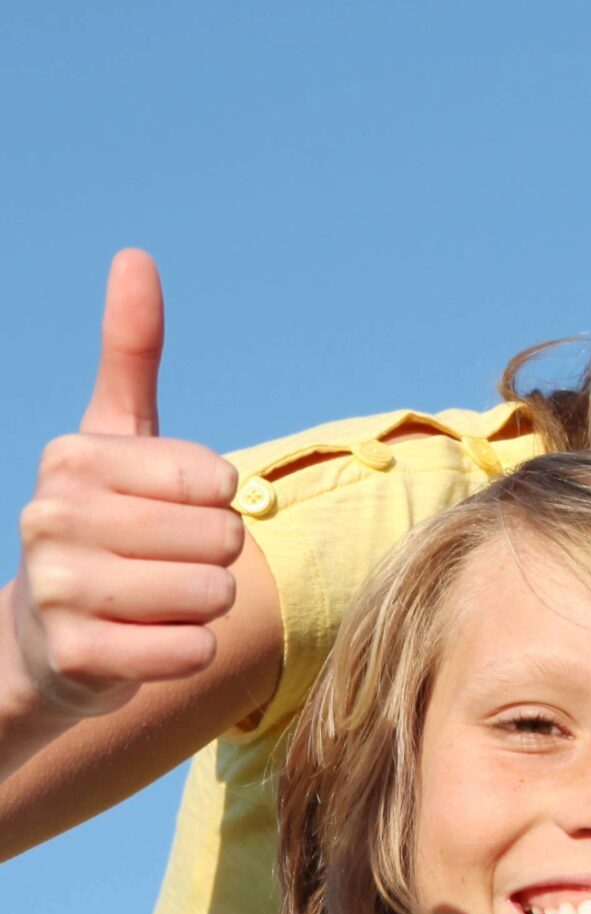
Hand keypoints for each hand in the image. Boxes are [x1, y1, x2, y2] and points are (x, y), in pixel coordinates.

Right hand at [8, 250, 244, 723]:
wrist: (46, 638)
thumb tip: (136, 256)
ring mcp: (56, 589)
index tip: (175, 512)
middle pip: (220, 539)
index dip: (218, 505)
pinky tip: (154, 642)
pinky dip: (191, 650)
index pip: (216, 482)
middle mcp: (50, 517)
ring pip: (211, 595)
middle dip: (216, 558)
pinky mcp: (76, 656)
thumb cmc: (105, 526)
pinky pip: (189, 650)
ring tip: (161, 602)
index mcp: (70, 458)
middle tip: (168, 565)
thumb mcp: (114, 437)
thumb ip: (130, 354)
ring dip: (207, 606)